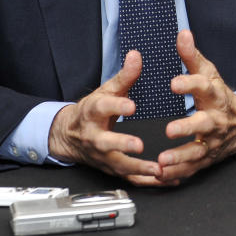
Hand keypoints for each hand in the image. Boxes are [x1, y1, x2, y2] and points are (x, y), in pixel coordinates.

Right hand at [48, 50, 161, 182]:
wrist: (69, 135)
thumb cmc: (92, 111)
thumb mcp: (106, 90)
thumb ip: (124, 76)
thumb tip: (136, 55)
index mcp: (93, 112)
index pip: (102, 107)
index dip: (116, 106)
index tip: (131, 106)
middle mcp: (95, 136)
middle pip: (106, 142)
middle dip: (122, 144)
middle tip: (139, 145)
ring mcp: (102, 155)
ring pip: (118, 165)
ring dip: (139, 168)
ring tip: (159, 169)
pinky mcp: (111, 168)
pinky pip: (129, 177)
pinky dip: (148, 180)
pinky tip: (166, 178)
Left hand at [138, 29, 235, 186]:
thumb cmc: (219, 96)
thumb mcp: (209, 73)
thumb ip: (192, 56)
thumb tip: (182, 33)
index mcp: (215, 95)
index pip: (204, 87)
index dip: (190, 84)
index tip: (173, 83)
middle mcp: (215, 119)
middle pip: (204, 123)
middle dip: (187, 127)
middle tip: (169, 129)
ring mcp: (212, 140)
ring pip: (198, 150)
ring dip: (181, 156)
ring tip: (163, 161)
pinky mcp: (207, 156)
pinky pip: (193, 166)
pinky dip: (179, 172)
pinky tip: (163, 174)